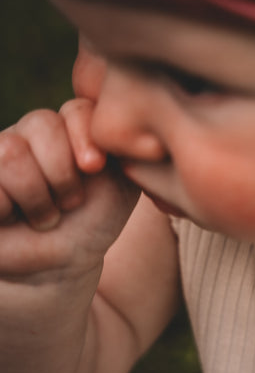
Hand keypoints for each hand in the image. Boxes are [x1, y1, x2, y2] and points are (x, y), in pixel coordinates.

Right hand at [0, 101, 139, 276]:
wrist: (59, 264)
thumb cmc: (92, 221)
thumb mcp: (122, 183)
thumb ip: (126, 149)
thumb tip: (126, 122)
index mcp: (69, 127)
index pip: (76, 108)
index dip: (86, 137)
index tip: (95, 168)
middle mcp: (29, 133)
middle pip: (41, 122)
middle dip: (63, 172)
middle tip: (70, 202)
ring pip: (10, 151)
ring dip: (37, 195)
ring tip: (45, 215)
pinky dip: (5, 207)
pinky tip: (11, 217)